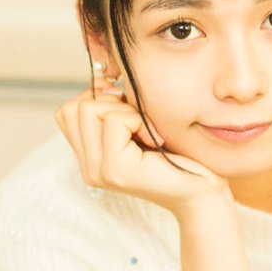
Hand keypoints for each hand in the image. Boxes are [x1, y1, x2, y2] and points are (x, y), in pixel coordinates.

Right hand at [55, 77, 230, 219]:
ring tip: (148, 132)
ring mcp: (97, 171)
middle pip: (74, 107)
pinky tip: (155, 139)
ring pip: (88, 108)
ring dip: (124, 110)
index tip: (133, 116)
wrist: (202, 191)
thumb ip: (115, 108)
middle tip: (142, 124)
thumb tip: (104, 78)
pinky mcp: (115, 170)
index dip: (101, 100)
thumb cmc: (179, 155)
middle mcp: (87, 167)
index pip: (69, 110)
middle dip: (111, 103)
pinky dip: (138, 119)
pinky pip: (114, 120)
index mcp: (89, 158)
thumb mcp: (140, 126)